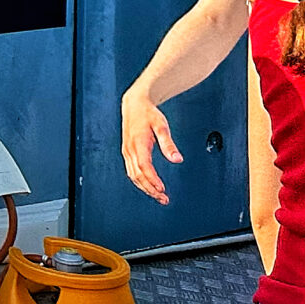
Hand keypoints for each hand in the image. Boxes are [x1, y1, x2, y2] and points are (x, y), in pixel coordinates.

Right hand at [121, 88, 181, 204]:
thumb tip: (177, 160)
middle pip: (137, 175)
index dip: (152, 179)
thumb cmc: (148, 114)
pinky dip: (139, 181)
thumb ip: (169, 144)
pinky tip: (147, 185)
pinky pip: (131, 170)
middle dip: (150, 189)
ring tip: (157, 196)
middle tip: (163, 199)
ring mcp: (127, 151)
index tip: (162, 189)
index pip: (144, 166)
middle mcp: (130, 149)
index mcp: (138, 143)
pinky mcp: (127, 152)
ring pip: (133, 175)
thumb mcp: (162, 126)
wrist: (134, 104)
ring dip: (144, 187)